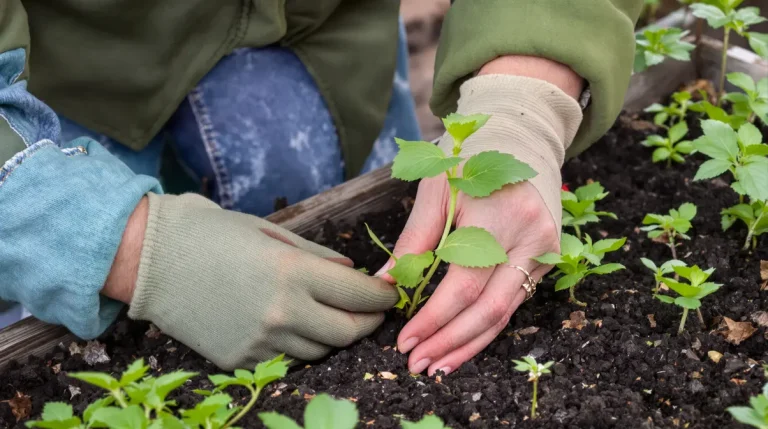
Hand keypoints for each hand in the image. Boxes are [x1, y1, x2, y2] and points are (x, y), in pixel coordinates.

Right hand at [125, 193, 397, 369]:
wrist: (150, 260)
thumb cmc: (212, 234)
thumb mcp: (271, 233)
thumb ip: (317, 257)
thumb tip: (352, 274)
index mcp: (292, 273)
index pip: (360, 295)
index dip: (383, 296)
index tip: (390, 293)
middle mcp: (281, 312)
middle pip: (348, 333)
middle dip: (369, 323)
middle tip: (373, 312)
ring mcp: (260, 341)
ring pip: (320, 352)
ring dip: (334, 336)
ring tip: (331, 316)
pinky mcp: (239, 360)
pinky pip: (286, 360)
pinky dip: (298, 346)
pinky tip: (293, 326)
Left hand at [379, 66, 583, 374]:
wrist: (520, 135)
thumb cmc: (469, 157)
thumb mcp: (435, 188)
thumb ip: (414, 239)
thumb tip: (386, 286)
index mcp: (500, 216)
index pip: (463, 285)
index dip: (432, 319)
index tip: (404, 340)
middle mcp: (531, 238)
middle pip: (489, 310)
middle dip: (450, 343)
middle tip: (417, 365)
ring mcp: (544, 250)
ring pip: (506, 314)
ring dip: (468, 345)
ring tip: (437, 366)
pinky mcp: (546, 258)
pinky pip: (515, 303)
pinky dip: (485, 327)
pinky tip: (461, 344)